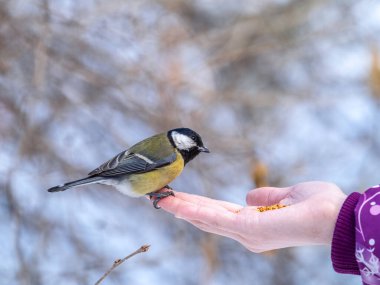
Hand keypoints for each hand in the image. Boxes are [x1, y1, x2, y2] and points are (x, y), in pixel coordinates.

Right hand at [158, 181, 346, 251]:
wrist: (336, 215)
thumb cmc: (316, 206)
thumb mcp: (285, 196)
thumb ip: (265, 197)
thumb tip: (248, 196)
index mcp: (253, 224)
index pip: (219, 214)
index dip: (198, 205)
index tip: (179, 197)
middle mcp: (246, 232)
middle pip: (207, 218)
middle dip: (182, 207)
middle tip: (160, 198)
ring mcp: (246, 232)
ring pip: (206, 218)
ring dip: (182, 208)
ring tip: (161, 199)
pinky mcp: (249, 228)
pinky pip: (216, 218)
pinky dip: (194, 210)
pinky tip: (178, 204)